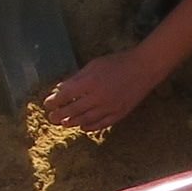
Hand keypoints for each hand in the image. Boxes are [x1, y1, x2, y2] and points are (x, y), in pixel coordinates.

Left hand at [40, 49, 163, 132]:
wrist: (144, 68)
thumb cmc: (117, 63)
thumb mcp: (94, 65)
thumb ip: (77, 78)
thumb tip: (62, 88)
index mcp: (90, 82)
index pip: (66, 95)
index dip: (55, 101)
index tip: (47, 104)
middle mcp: (98, 97)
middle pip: (73, 110)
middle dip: (59, 115)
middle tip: (51, 118)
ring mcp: (109, 107)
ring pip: (86, 120)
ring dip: (72, 122)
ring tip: (64, 124)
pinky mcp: (119, 113)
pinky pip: (101, 124)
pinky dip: (90, 127)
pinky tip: (83, 126)